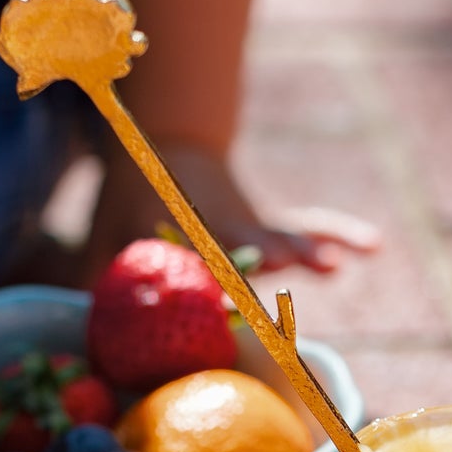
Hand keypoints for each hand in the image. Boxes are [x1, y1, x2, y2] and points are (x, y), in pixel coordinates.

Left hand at [79, 138, 379, 284]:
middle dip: (267, 254)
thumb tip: (78, 304)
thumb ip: (104, 268)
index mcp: (181, 227)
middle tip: (287, 259)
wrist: (165, 147)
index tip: (222, 296)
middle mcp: (222, 227)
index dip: (210, 274)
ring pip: (284, 234)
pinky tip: (372, 246)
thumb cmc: (129, 200)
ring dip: (307, 246)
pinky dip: (341, 233)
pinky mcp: (269, 227)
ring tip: (330, 262)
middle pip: (249, 244)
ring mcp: (252, 225)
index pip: (197, 255)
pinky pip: (310, 225)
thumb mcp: (108, 228)